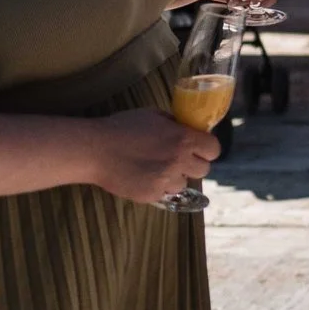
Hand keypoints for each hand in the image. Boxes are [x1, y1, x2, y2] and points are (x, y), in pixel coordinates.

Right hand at [89, 108, 220, 204]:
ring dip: (173, 178)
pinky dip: (156, 187)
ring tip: (154, 169)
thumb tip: (185, 128)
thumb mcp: (152, 115)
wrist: (94, 149)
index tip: (198, 149)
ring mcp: (166, 179)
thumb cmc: (121, 128)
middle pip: (203, 169)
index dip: (206, 150)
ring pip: (183, 183)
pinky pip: (164, 193)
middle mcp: (179, 160)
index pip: (214, 150)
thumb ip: (174, 123)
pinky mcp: (152, 194)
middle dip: (192, 165)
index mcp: (183, 138)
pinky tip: (142, 177)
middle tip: (177, 161)